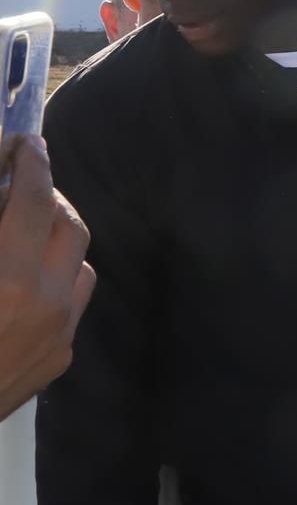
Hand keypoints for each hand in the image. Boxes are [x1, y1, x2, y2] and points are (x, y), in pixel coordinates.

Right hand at [0, 136, 94, 422]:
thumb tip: (2, 198)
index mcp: (7, 278)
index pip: (33, 200)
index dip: (31, 164)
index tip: (27, 144)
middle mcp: (44, 304)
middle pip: (70, 225)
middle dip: (49, 196)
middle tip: (22, 182)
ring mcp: (58, 334)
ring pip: (80, 263)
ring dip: (57, 237)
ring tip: (24, 227)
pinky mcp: (59, 360)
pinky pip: (73, 302)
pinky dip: (56, 277)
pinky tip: (26, 276)